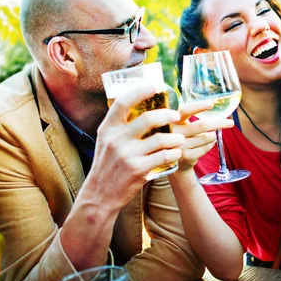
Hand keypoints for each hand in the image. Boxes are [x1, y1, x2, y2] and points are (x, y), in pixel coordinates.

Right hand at [87, 82, 184, 210]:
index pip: (123, 102)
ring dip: (174, 137)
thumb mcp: (106, 141)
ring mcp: (127, 155)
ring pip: (159, 139)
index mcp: (107, 128)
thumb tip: (141, 107)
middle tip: (176, 114)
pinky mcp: (137, 169)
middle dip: (166, 114)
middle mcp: (116, 139)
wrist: (100, 195)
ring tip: (180, 139)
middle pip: (147, 118)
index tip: (156, 86)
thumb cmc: (107, 165)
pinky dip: (173, 153)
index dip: (141, 91)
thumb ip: (120, 126)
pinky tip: (176, 153)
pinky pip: (162, 156)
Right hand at [172, 101, 233, 171]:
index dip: (198, 107)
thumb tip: (214, 109)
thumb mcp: (180, 124)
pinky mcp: (185, 156)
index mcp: (173, 120)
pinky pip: (205, 148)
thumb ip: (190, 116)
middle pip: (202, 125)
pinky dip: (210, 145)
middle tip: (230, 123)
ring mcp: (179, 145)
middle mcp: (174, 132)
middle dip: (219, 123)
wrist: (172, 160)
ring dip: (213, 136)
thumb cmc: (181, 136)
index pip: (186, 111)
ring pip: (206, 137)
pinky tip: (207, 145)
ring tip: (211, 136)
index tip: (211, 104)